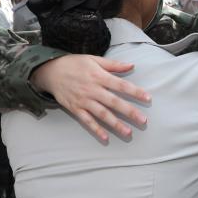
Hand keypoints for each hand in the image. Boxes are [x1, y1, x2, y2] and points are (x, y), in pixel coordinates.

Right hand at [30, 54, 150, 141]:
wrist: (50, 71)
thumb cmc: (75, 64)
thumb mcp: (94, 59)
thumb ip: (113, 65)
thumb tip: (131, 65)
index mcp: (99, 76)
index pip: (121, 85)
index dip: (135, 92)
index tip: (148, 99)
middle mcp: (92, 89)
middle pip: (114, 102)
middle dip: (129, 112)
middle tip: (143, 121)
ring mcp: (83, 100)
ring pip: (102, 114)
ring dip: (116, 124)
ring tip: (128, 133)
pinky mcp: (75, 108)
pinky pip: (87, 121)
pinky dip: (96, 129)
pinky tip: (106, 138)